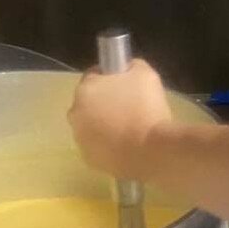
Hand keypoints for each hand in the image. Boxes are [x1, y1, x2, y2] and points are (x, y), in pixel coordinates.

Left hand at [68, 59, 172, 176]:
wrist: (152, 152)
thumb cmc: (148, 109)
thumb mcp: (145, 74)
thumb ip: (131, 67)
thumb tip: (127, 68)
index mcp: (85, 89)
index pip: (93, 75)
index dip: (110, 78)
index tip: (126, 84)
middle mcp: (76, 114)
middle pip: (89, 103)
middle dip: (104, 103)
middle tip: (129, 107)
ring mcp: (81, 140)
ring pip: (91, 126)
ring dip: (104, 125)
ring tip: (129, 129)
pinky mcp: (90, 160)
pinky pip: (98, 147)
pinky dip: (108, 146)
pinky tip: (126, 146)